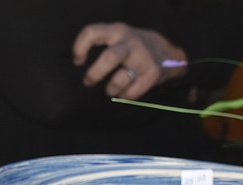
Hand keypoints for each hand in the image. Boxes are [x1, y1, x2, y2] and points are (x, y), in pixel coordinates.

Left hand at [73, 22, 187, 99]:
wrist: (167, 52)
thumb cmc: (132, 46)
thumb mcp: (118, 35)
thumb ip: (101, 41)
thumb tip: (75, 63)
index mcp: (117, 31)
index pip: (92, 33)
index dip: (80, 48)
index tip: (78, 61)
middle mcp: (131, 42)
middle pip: (109, 58)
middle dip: (94, 75)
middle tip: (89, 82)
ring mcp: (143, 58)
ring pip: (119, 80)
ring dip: (110, 89)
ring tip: (110, 90)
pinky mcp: (152, 74)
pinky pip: (131, 93)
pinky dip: (123, 96)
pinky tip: (124, 92)